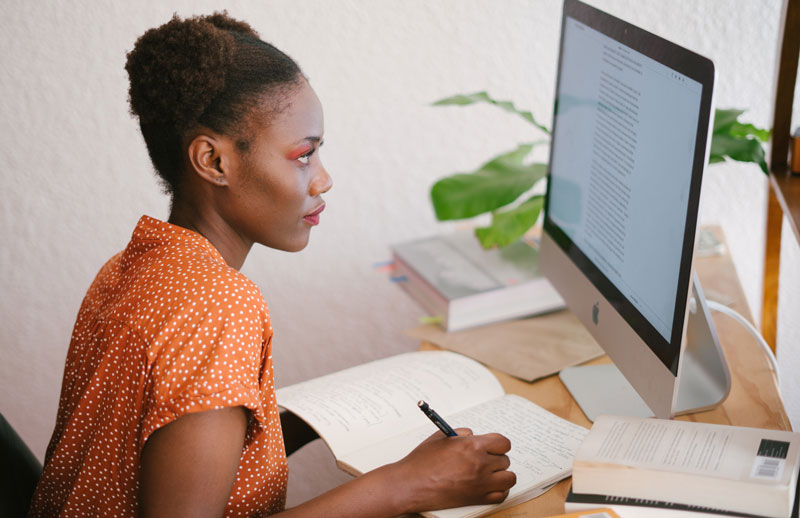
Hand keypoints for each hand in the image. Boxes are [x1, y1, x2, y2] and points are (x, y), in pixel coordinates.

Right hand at [390, 428, 515, 513]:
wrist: (411, 484)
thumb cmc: (422, 461)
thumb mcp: (441, 437)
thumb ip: (461, 433)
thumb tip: (473, 435)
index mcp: (472, 446)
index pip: (503, 442)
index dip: (498, 444)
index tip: (493, 446)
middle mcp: (480, 464)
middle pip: (505, 460)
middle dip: (496, 458)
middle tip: (484, 460)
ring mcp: (480, 483)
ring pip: (508, 478)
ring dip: (501, 474)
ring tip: (490, 473)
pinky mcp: (477, 498)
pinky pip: (501, 495)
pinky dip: (499, 490)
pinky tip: (490, 486)